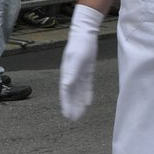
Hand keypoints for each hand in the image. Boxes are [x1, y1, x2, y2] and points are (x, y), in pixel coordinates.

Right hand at [59, 4, 104, 120]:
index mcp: (67, 74)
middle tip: (73, 119)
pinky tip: (88, 102)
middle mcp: (71, 75)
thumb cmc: (79, 46)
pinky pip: (86, 86)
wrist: (85, 34)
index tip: (67, 115)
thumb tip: (66, 86)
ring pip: (79, 92)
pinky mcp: (87, 71)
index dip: (66, 104)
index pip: (66, 93)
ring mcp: (79, 73)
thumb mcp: (76, 60)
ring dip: (79, 103)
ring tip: (80, 114)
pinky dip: (86, 94)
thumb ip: (71, 74)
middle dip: (72, 107)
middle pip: (71, 94)